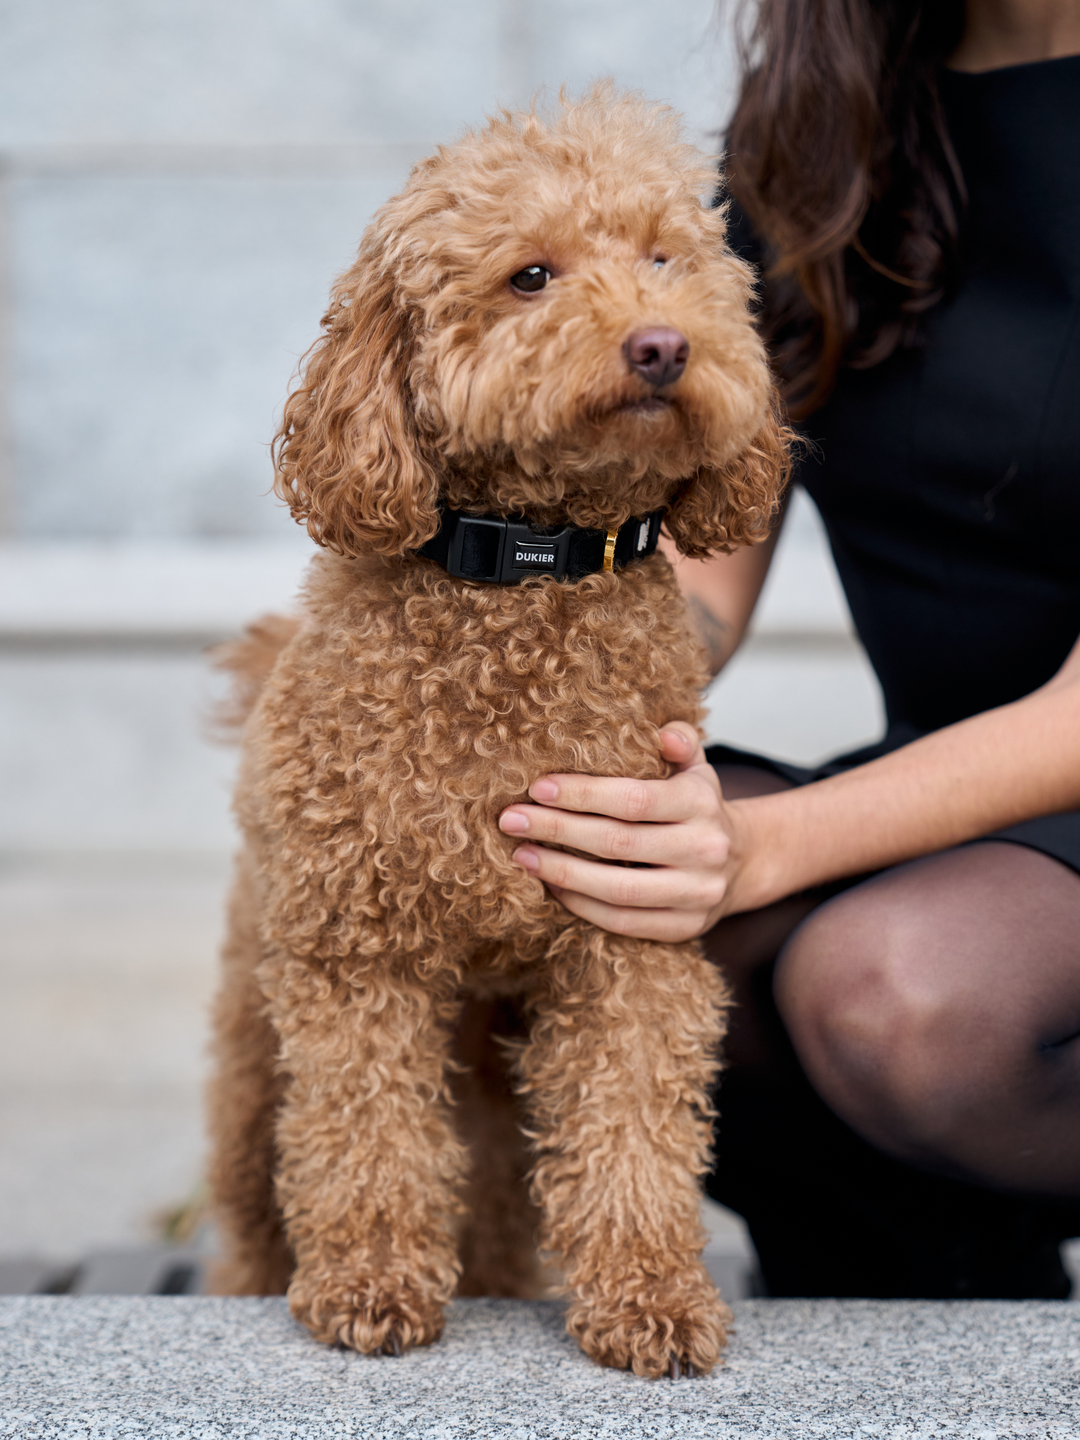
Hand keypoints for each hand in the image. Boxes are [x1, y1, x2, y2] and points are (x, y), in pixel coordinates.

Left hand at [498, 722, 742, 941]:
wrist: (741, 860)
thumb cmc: (697, 806)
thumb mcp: (696, 766)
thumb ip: (680, 742)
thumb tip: (663, 733)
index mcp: (702, 802)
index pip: (634, 799)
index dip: (583, 794)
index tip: (537, 788)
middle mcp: (705, 849)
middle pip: (618, 843)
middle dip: (557, 829)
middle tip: (511, 820)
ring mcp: (697, 894)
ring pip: (618, 889)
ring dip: (562, 872)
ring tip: (522, 855)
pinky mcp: (685, 928)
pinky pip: (624, 921)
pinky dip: (581, 905)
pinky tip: (551, 885)